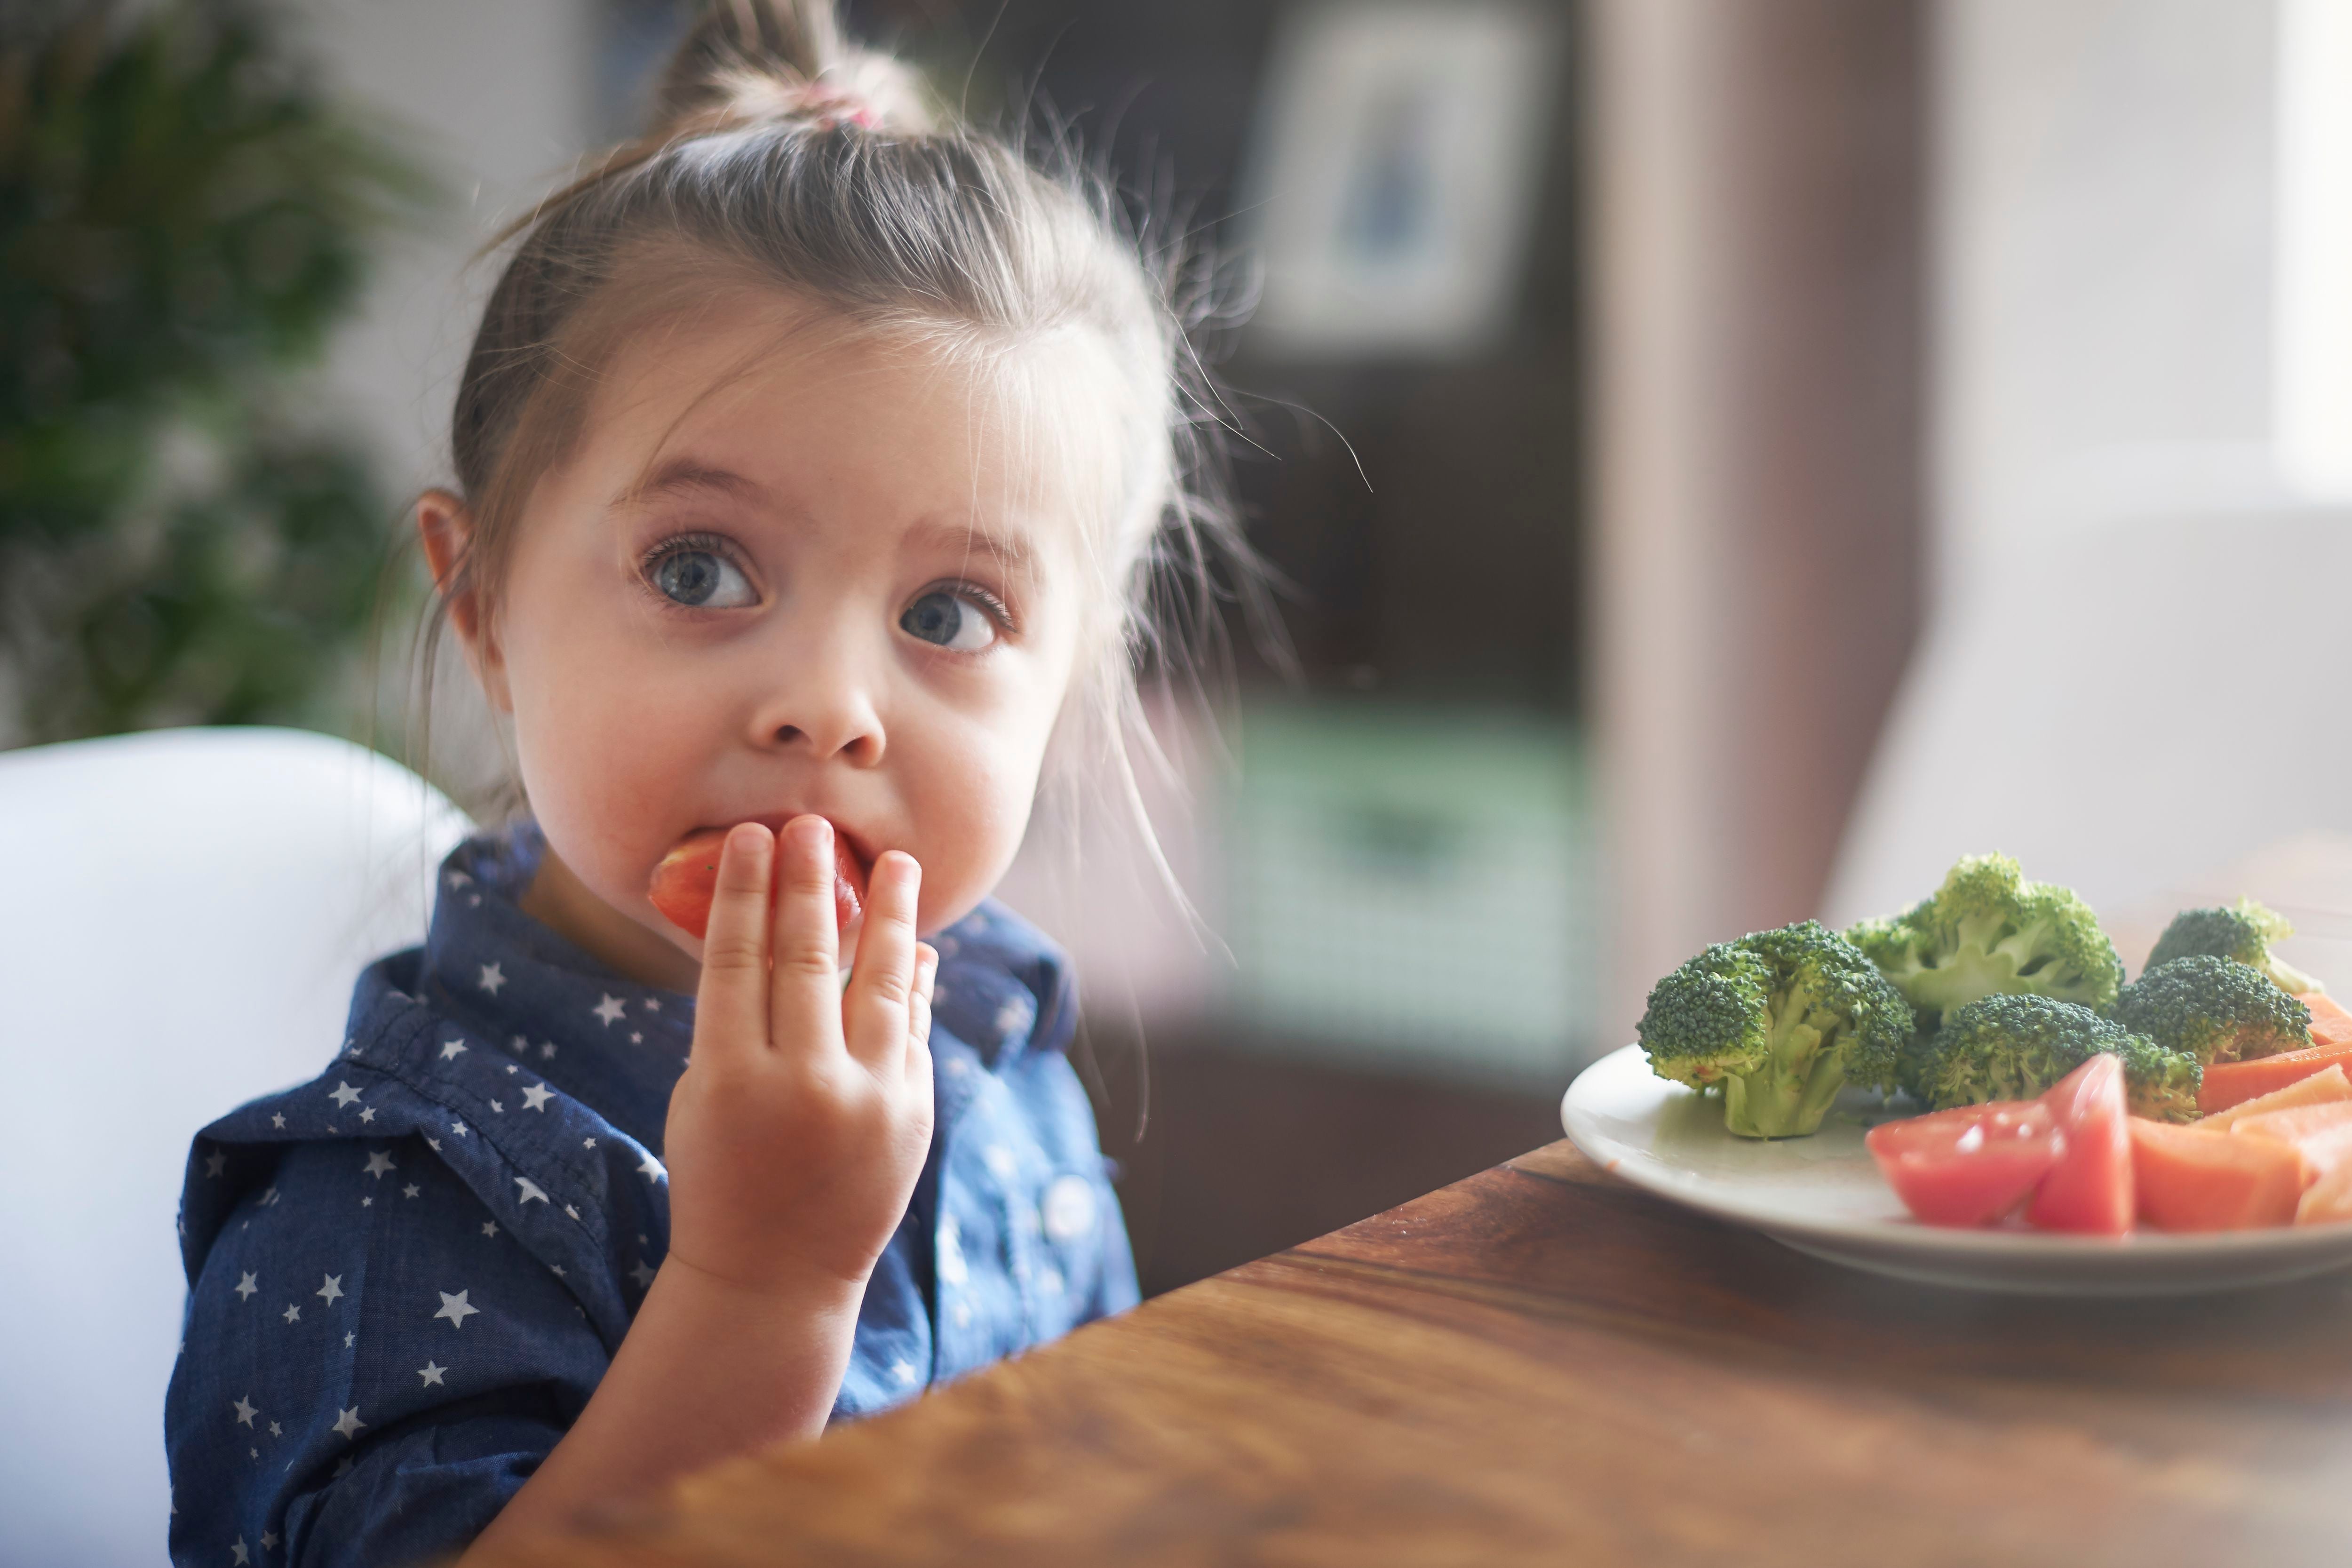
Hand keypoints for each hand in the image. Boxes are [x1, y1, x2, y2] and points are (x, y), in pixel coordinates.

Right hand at [661, 818, 936, 1295]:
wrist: (773, 1278)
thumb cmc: (720, 1176)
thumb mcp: (702, 1098)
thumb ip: (737, 1023)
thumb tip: (779, 935)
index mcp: (730, 1079)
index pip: (738, 961)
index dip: (746, 892)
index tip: (754, 837)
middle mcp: (802, 1086)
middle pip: (807, 959)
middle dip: (811, 884)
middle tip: (814, 826)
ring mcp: (867, 1102)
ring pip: (883, 985)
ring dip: (891, 916)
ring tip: (898, 863)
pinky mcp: (912, 1116)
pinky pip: (914, 1030)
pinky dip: (916, 985)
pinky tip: (916, 946)